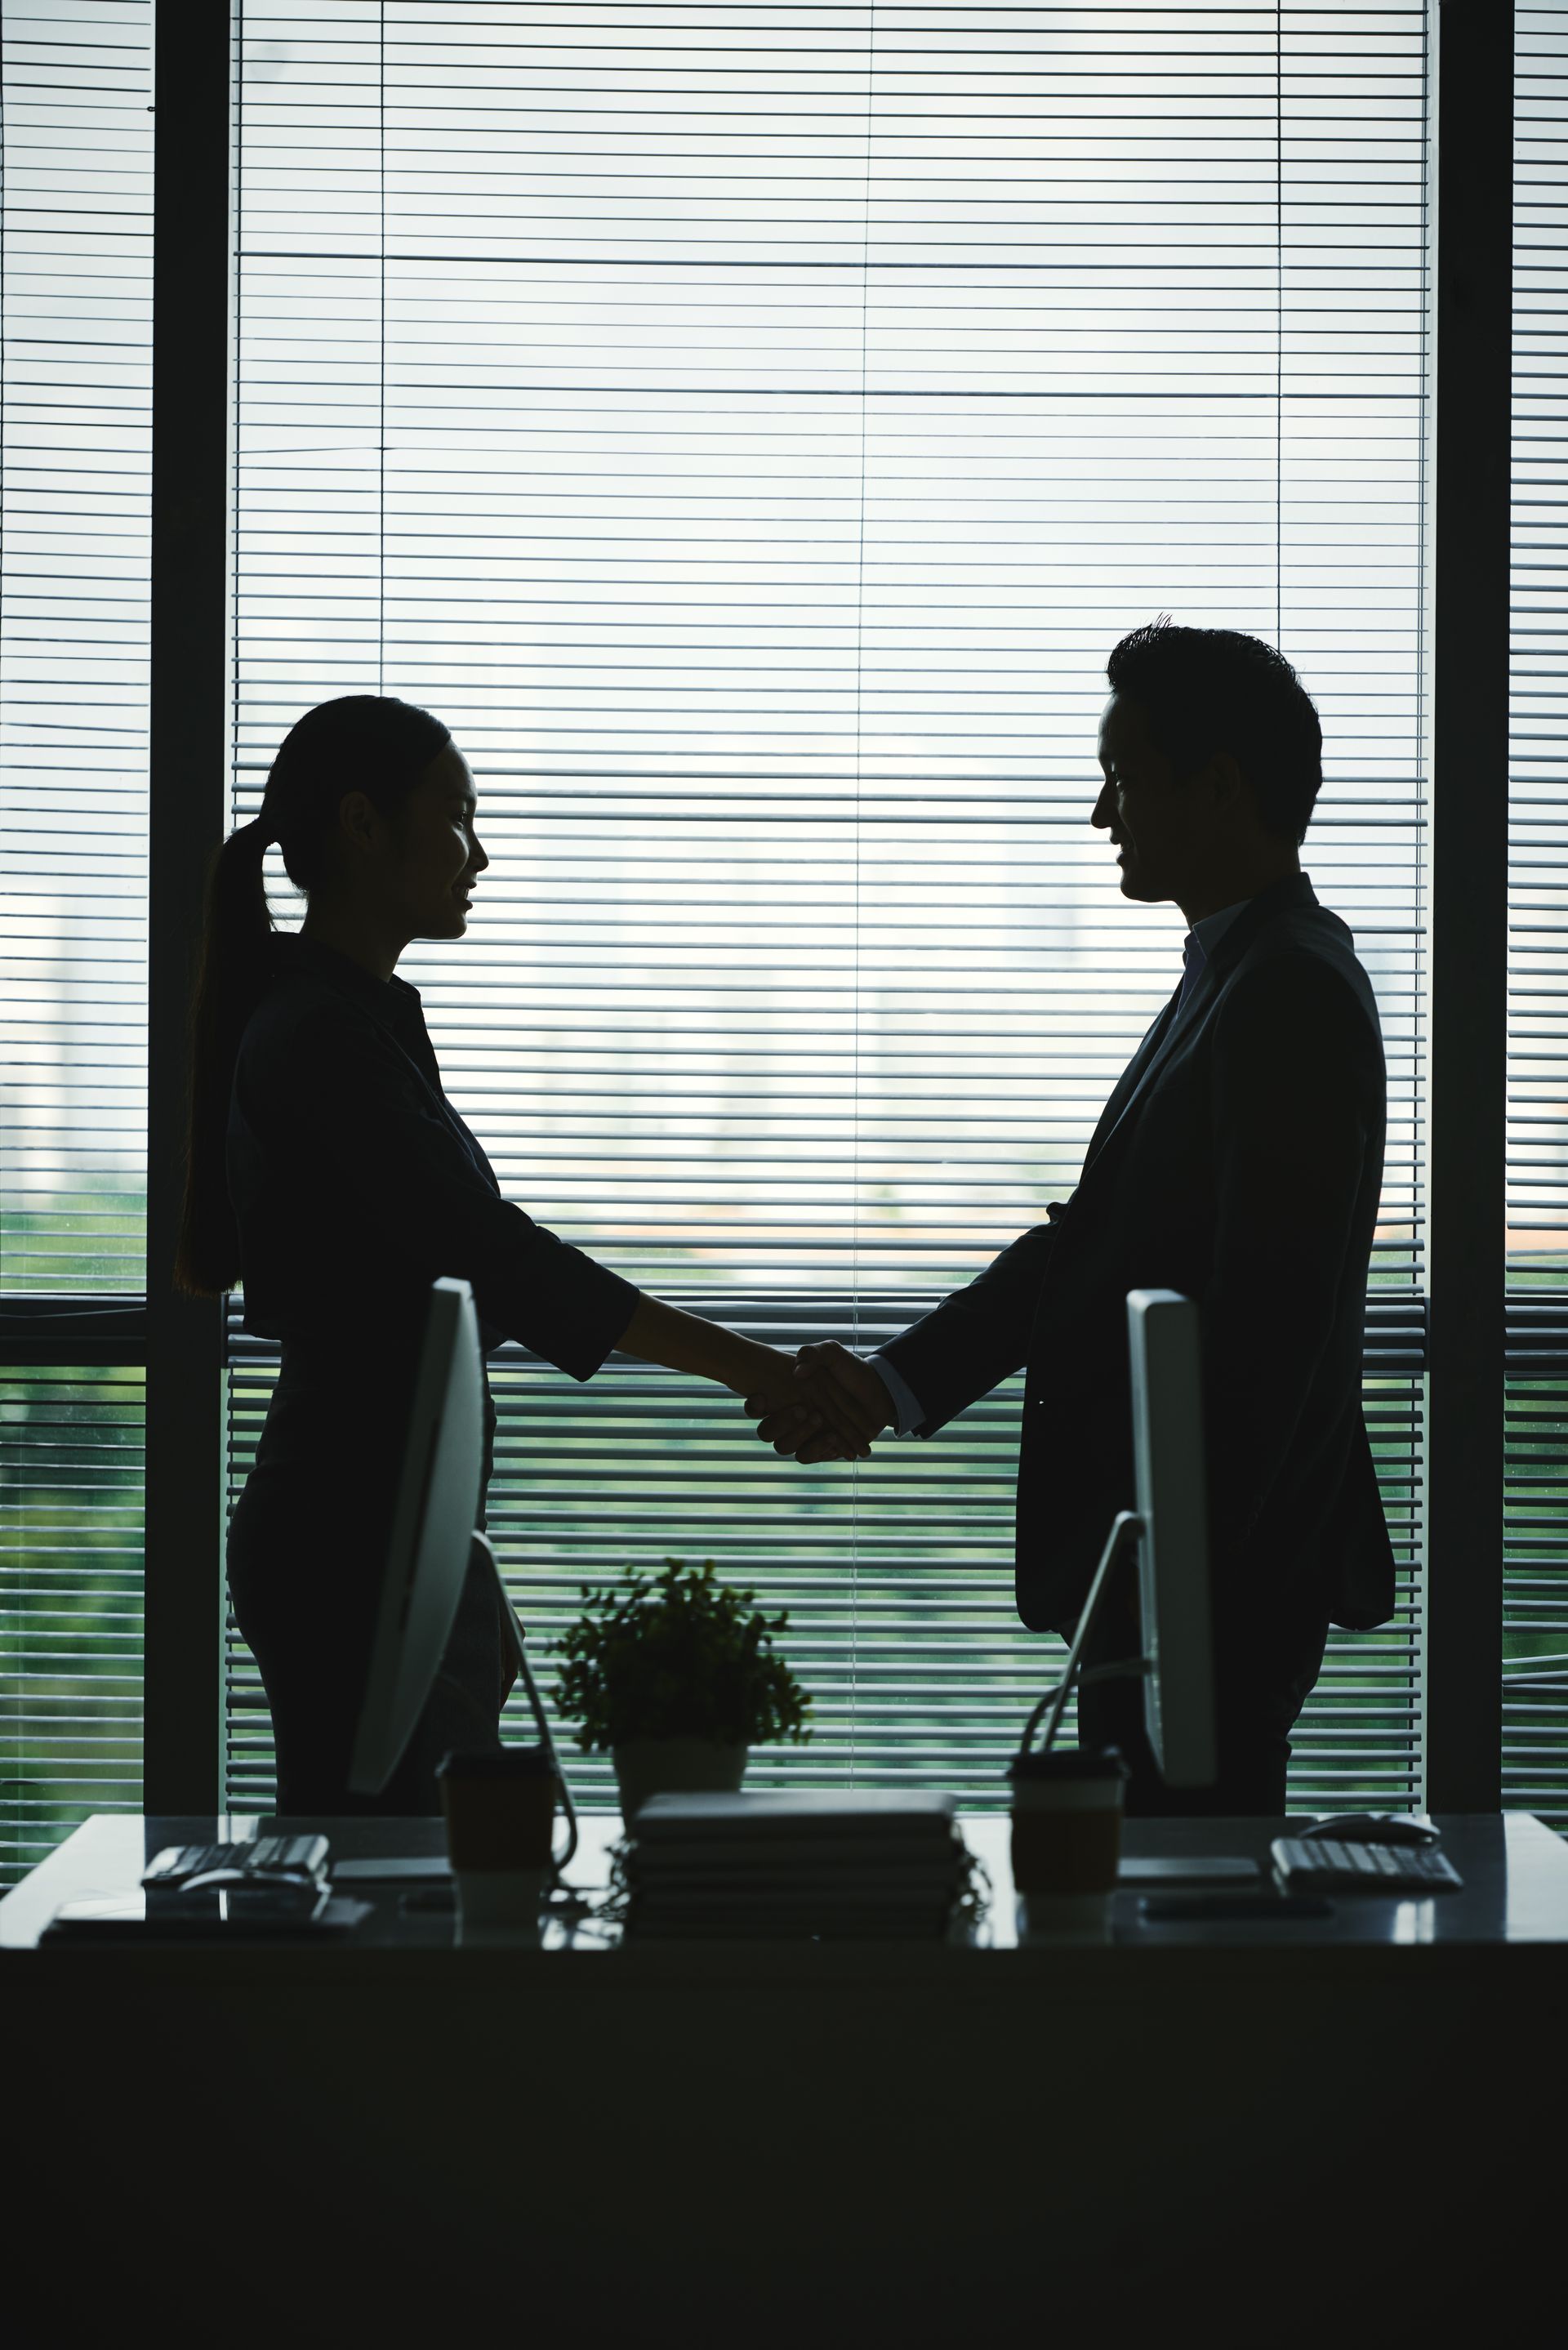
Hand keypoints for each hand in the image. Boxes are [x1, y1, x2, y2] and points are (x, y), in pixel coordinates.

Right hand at [747, 1342, 892, 1462]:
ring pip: (784, 1447)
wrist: (880, 1391)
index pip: (757, 1406)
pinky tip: (834, 1437)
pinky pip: (808, 1457)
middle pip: (767, 1432)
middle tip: (803, 1410)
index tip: (762, 1398)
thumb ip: (812, 1353)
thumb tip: (797, 1372)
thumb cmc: (850, 1370)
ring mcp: (805, 1434)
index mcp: (787, 1394)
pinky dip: (819, 1448)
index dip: (753, 1407)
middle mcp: (791, 1416)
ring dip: (799, 1436)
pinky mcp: (821, 1448)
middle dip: (781, 1423)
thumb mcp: (831, 1352)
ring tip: (820, 1420)